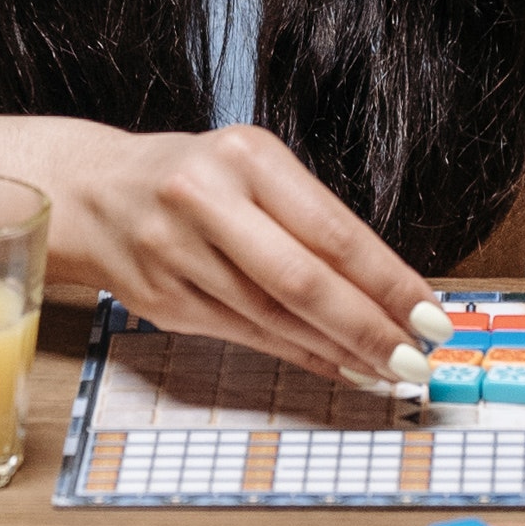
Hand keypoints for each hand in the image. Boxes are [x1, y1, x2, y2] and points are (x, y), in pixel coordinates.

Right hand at [57, 126, 436, 387]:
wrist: (93, 192)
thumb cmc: (192, 179)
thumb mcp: (252, 170)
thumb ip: (310, 219)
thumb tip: (388, 290)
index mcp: (246, 157)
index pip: (333, 230)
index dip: (388, 281)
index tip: (431, 314)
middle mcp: (207, 200)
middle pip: (302, 280)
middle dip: (368, 327)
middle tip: (414, 360)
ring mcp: (177, 253)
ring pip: (274, 316)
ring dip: (337, 350)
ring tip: (384, 368)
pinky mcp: (162, 299)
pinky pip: (244, 334)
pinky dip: (295, 354)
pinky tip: (333, 364)